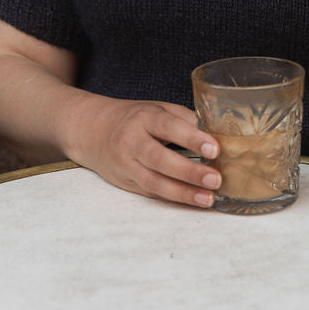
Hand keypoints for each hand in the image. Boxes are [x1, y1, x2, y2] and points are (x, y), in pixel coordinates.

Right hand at [65, 95, 221, 208]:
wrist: (92, 130)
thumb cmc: (134, 117)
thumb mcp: (157, 108)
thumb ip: (184, 119)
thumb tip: (216, 133)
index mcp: (144, 118)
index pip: (169, 127)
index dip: (192, 138)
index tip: (214, 149)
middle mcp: (132, 141)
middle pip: (160, 159)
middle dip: (189, 172)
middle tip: (216, 179)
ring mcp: (126, 165)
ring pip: (154, 182)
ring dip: (183, 193)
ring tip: (208, 198)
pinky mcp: (125, 182)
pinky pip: (151, 193)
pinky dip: (172, 198)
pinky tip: (192, 200)